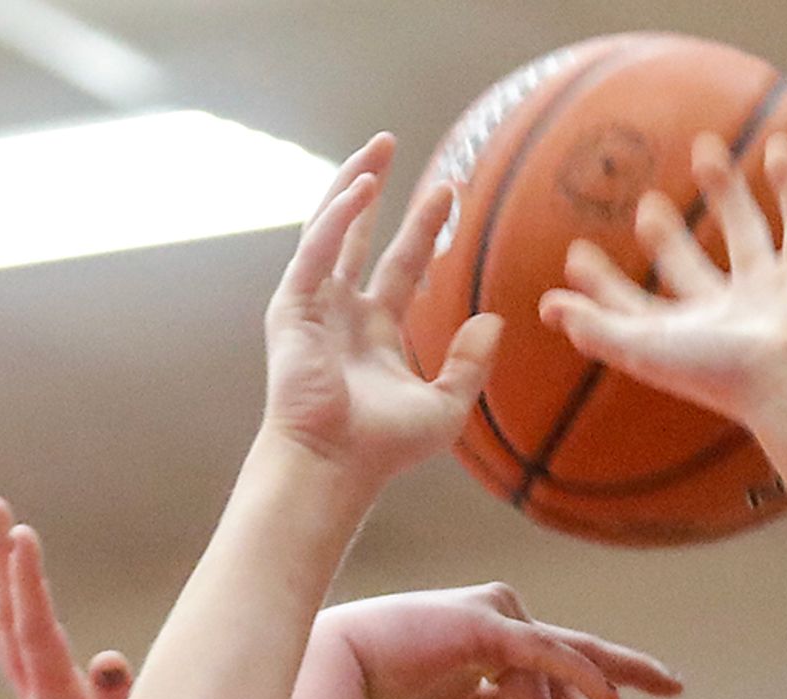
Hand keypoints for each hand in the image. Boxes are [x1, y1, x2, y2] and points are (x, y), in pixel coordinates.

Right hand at [262, 136, 499, 486]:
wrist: (334, 465)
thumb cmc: (382, 449)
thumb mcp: (445, 405)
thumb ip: (471, 363)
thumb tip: (495, 320)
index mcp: (373, 333)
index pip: (401, 264)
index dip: (422, 227)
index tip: (448, 191)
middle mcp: (340, 314)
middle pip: (358, 234)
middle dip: (375, 188)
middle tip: (393, 143)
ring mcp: (312, 308)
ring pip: (329, 230)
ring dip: (351, 185)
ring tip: (376, 148)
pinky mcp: (291, 309)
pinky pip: (315, 250)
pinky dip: (336, 217)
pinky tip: (362, 188)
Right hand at [322, 585, 679, 698]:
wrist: (330, 670)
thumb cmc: (375, 685)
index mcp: (495, 638)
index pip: (552, 683)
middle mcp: (505, 618)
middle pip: (566, 682)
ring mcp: (498, 616)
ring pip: (554, 685)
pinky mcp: (487, 626)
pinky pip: (542, 655)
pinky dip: (579, 672)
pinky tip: (613, 698)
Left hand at [538, 131, 786, 435]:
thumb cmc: (721, 374)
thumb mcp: (647, 349)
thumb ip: (598, 328)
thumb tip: (546, 308)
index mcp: (682, 338)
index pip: (632, 307)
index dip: (602, 285)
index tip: (575, 254)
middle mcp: (724, 315)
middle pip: (688, 269)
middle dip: (667, 239)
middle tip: (645, 205)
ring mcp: (769, 293)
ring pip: (745, 231)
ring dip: (726, 191)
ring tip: (706, 148)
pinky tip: (778, 144)